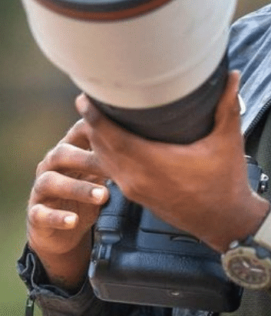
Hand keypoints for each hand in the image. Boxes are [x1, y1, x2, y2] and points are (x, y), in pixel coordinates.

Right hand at [27, 119, 109, 291]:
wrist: (62, 227)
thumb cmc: (87, 189)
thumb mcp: (100, 171)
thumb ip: (114, 153)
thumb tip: (149, 134)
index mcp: (68, 150)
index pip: (77, 132)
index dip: (94, 130)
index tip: (116, 132)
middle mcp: (50, 165)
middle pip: (62, 154)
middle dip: (85, 158)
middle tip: (111, 166)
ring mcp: (40, 189)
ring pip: (51, 182)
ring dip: (77, 188)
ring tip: (102, 195)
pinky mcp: (35, 213)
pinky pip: (41, 214)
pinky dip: (58, 217)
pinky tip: (74, 220)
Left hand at [76, 70, 267, 251]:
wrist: (224, 221)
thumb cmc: (226, 182)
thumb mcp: (228, 140)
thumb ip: (227, 105)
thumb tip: (232, 76)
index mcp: (155, 163)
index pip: (113, 138)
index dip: (96, 117)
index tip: (87, 98)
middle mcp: (138, 178)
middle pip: (102, 147)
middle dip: (93, 122)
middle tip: (90, 96)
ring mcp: (135, 188)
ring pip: (104, 160)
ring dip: (97, 138)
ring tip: (97, 114)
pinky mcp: (138, 195)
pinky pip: (112, 170)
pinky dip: (106, 152)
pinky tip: (111, 140)